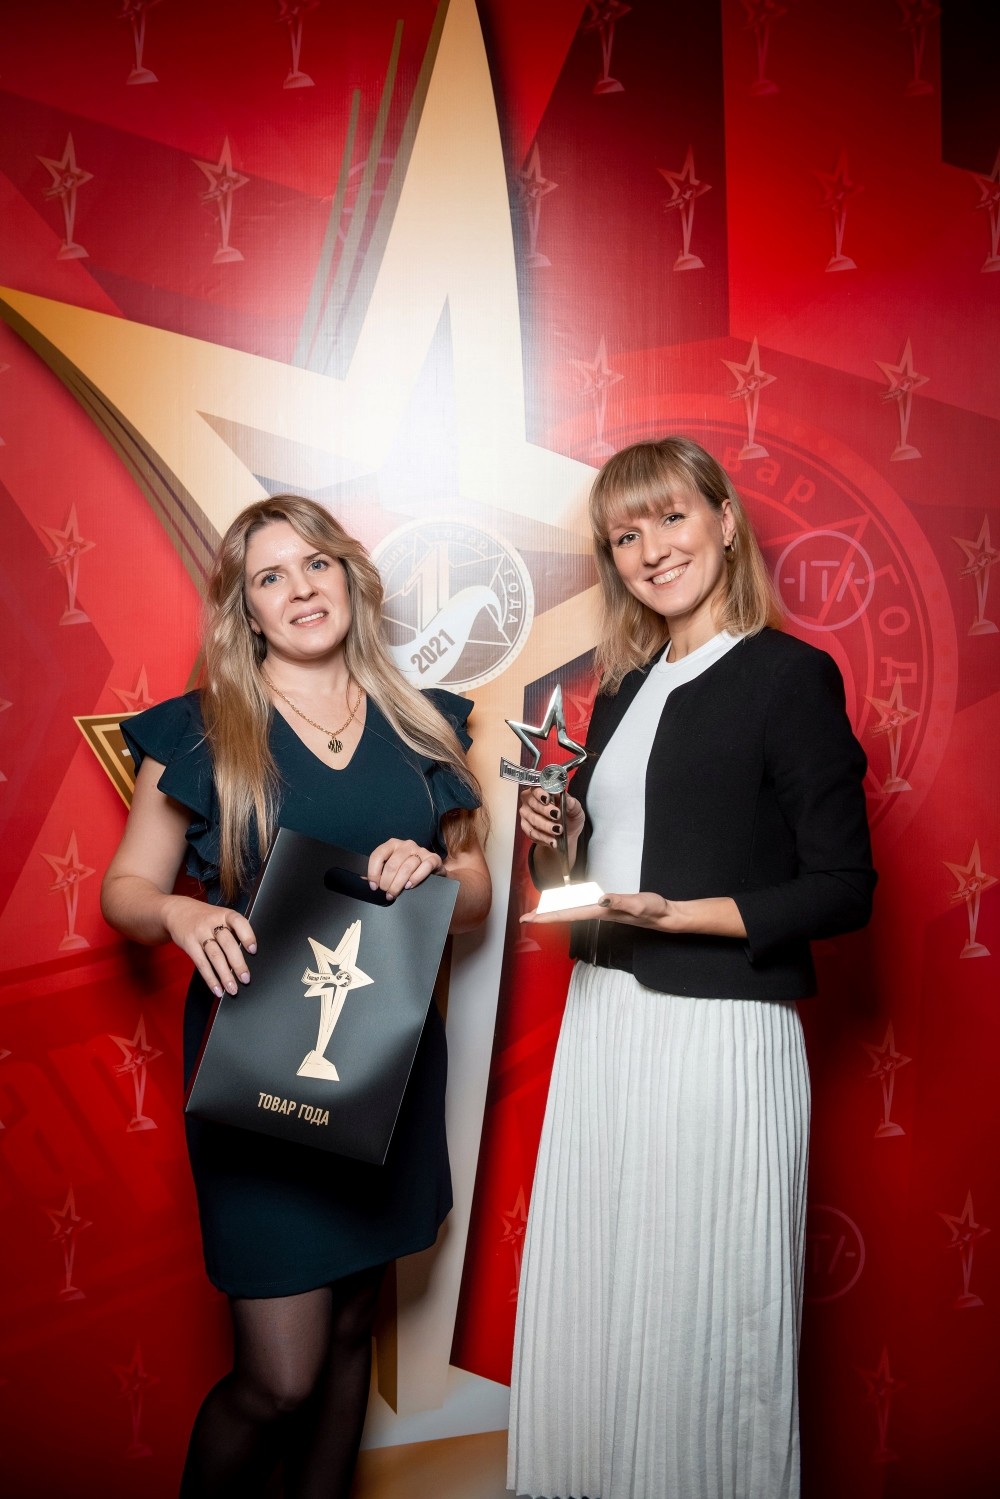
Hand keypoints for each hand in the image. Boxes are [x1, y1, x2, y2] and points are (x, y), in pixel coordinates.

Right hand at [163, 895, 256, 997]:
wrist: (178, 911)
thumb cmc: (207, 918)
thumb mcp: (221, 916)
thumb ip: (233, 931)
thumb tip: (248, 957)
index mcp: (225, 914)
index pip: (239, 923)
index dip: (247, 936)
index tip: (253, 950)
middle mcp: (212, 922)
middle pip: (227, 944)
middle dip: (238, 964)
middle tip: (246, 979)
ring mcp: (199, 933)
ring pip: (215, 956)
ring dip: (225, 975)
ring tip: (232, 989)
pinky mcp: (189, 944)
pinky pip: (201, 963)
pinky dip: (210, 978)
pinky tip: (217, 989)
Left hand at [368, 838, 442, 899]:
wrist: (432, 870)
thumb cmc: (408, 869)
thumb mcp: (392, 867)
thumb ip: (379, 871)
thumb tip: (363, 878)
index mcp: (393, 844)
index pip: (378, 855)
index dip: (373, 872)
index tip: (374, 886)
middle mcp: (406, 845)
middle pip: (393, 864)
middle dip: (387, 882)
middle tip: (386, 893)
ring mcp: (421, 850)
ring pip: (407, 867)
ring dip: (398, 884)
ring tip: (394, 893)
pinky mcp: (433, 858)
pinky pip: (424, 867)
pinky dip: (416, 878)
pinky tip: (409, 886)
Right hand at [518, 785, 584, 849]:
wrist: (566, 836)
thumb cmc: (569, 818)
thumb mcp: (576, 811)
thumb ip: (573, 805)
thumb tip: (569, 801)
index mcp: (543, 790)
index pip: (537, 787)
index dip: (541, 793)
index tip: (548, 799)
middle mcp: (531, 799)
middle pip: (533, 802)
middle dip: (545, 810)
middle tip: (557, 815)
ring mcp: (526, 813)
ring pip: (532, 818)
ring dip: (546, 825)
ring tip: (558, 830)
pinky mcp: (525, 827)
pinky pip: (531, 832)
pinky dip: (543, 837)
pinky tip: (552, 840)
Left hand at [520, 891, 745, 938]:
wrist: (665, 916)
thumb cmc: (653, 909)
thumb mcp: (638, 903)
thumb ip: (620, 901)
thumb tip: (600, 899)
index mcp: (600, 911)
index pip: (568, 913)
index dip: (548, 916)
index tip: (529, 919)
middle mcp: (598, 913)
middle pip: (566, 914)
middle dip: (545, 916)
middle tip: (524, 918)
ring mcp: (602, 912)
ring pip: (573, 911)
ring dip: (555, 912)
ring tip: (539, 912)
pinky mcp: (608, 908)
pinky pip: (583, 906)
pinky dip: (570, 906)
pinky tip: (567, 904)